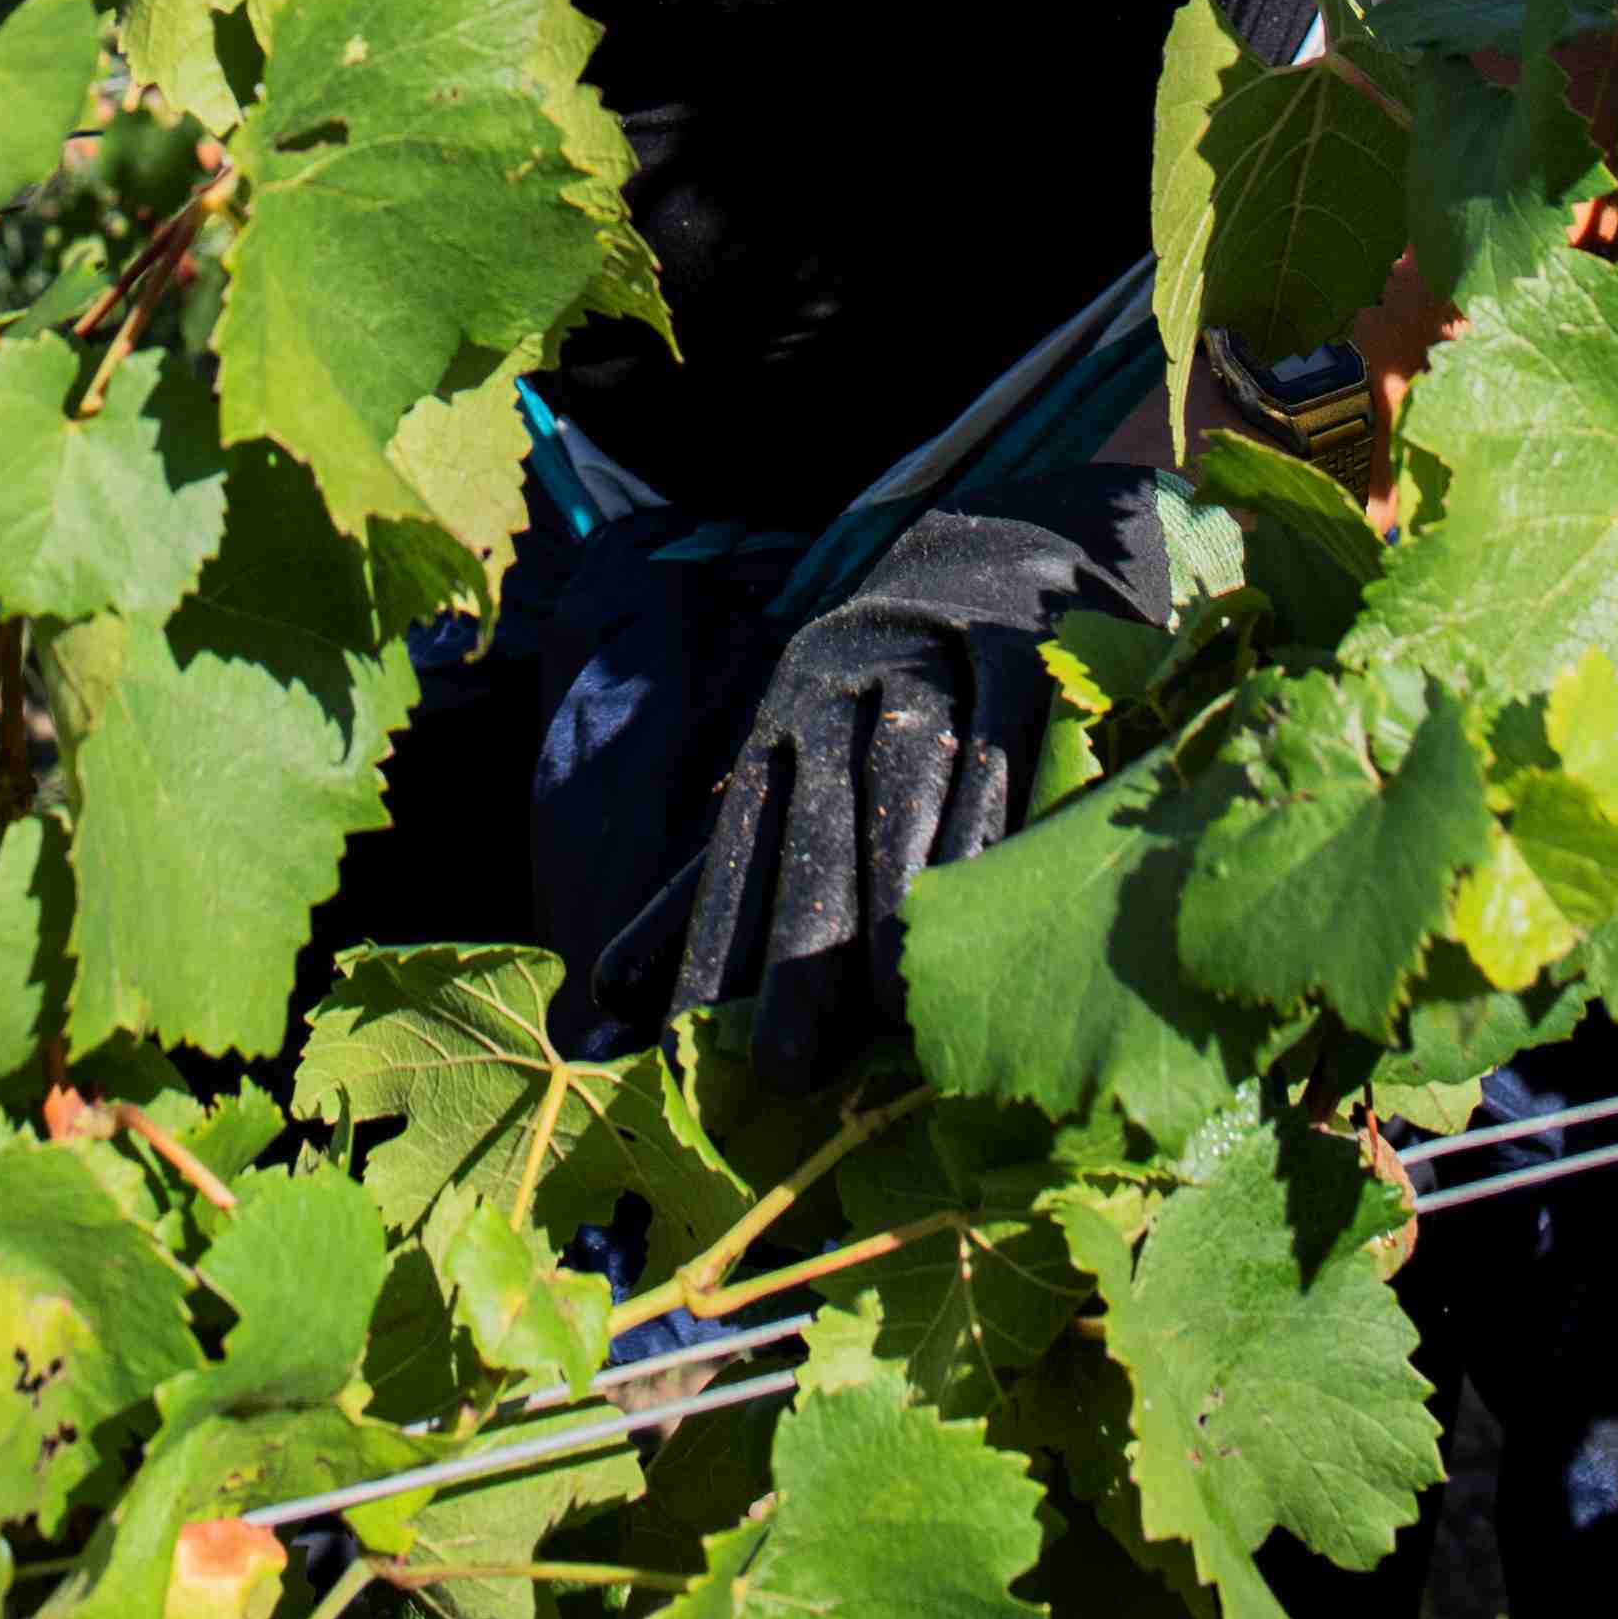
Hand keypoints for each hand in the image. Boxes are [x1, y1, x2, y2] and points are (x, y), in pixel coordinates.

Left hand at [668, 478, 1164, 1093]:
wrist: (984, 550)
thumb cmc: (871, 698)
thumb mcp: (782, 770)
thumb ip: (708, 884)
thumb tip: (603, 1001)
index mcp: (776, 726)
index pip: (734, 845)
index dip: (706, 945)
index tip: (679, 1050)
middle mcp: (836, 691)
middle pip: (812, 825)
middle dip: (795, 946)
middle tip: (783, 1068)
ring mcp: (925, 664)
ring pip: (897, 781)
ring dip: (889, 887)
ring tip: (885, 1009)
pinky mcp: (1013, 653)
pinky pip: (998, 737)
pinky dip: (988, 814)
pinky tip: (984, 894)